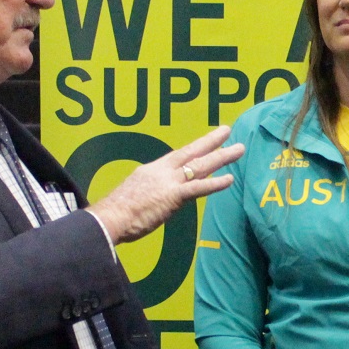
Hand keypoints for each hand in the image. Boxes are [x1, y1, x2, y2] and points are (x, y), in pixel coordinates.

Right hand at [88, 127, 244, 244]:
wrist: (110, 218)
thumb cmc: (118, 212)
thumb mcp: (136, 193)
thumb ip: (153, 191)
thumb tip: (162, 196)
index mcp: (153, 170)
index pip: (179, 156)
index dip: (196, 148)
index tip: (209, 140)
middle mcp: (162, 171)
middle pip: (192, 152)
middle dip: (212, 141)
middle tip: (228, 131)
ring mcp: (168, 182)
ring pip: (200, 165)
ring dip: (222, 157)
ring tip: (239, 149)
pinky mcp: (172, 196)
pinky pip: (198, 188)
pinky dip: (215, 183)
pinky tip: (230, 179)